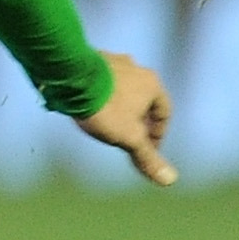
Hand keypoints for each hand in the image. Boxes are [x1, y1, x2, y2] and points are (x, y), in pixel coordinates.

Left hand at [74, 51, 175, 185]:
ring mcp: (111, 61)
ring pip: (121, 88)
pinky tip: (87, 106)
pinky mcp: (89, 59)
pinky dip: (100, 95)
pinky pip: (100, 80)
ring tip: (106, 123)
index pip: (164, 113)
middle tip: (128, 137)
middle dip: (138, 119)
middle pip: (143, 99)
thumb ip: (147, 157)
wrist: (68, 78)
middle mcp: (135, 67)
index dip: (158, 134)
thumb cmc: (103, 107)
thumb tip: (169, 180)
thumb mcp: (128, 137)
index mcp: (152, 83)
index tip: (147, 149)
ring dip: (119, 106)